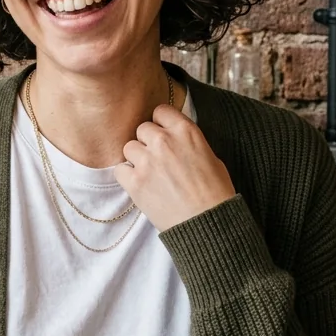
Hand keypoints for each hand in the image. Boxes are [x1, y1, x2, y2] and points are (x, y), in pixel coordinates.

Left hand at [113, 105, 236, 233]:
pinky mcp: (135, 182)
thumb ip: (188, 143)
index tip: (163, 133)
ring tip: (150, 174)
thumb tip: (176, 142)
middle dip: (148, 142)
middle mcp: (164, 141)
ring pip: (129, 147)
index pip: (160, 111)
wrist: (208, 224)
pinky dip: (127, 176)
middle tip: (158, 159)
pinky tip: (140, 185)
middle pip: (143, 129)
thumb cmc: (216, 194)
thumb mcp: (211, 157)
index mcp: (186, 131)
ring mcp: (147, 161)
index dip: (161, 123)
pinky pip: (120, 169)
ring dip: (137, 158)